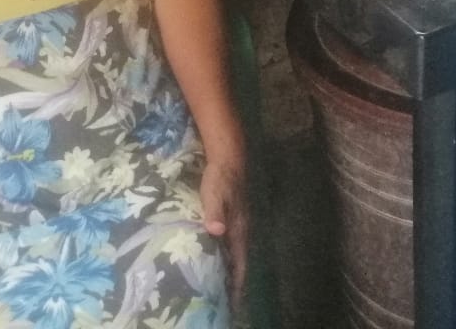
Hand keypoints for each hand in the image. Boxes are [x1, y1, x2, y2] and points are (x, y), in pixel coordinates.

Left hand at [200, 155, 248, 299]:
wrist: (228, 157)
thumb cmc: (219, 178)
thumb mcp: (213, 194)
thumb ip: (215, 212)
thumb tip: (217, 231)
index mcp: (239, 227)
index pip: (241, 260)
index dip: (238, 280)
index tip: (235, 298)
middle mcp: (242, 228)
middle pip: (240, 259)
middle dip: (236, 279)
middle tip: (228, 298)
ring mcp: (239, 222)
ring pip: (236, 251)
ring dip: (232, 267)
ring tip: (224, 284)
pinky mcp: (233, 216)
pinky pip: (231, 242)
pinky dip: (227, 255)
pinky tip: (219, 257)